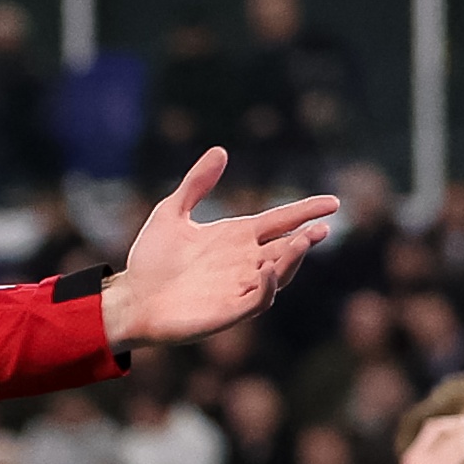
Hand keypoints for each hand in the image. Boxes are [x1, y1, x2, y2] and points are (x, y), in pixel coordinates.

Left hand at [95, 148, 339, 350]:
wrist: (130, 298)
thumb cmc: (150, 260)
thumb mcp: (171, 213)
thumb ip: (196, 184)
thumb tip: (220, 151)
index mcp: (237, 238)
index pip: (281, 222)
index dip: (306, 211)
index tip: (332, 202)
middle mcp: (244, 262)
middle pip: (287, 248)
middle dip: (305, 239)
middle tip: (321, 227)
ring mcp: (239, 288)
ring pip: (279, 273)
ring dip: (292, 259)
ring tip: (303, 241)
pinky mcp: (229, 312)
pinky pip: (258, 300)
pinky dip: (267, 287)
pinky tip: (267, 270)